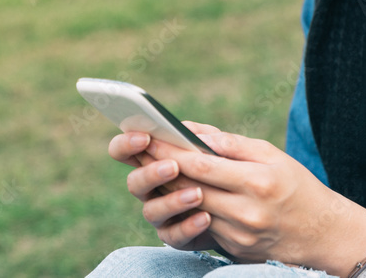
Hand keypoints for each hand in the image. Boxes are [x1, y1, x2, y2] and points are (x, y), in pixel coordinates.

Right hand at [107, 125, 223, 252]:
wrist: (241, 205)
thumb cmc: (225, 167)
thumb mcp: (218, 145)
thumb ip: (204, 134)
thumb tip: (186, 129)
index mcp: (153, 160)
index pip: (124, 151)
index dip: (126, 144)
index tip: (145, 138)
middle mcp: (150, 188)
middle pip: (134, 182)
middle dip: (150, 174)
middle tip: (173, 166)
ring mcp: (161, 214)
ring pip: (151, 211)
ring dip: (172, 201)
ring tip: (197, 194)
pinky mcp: (176, 236)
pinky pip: (174, 235)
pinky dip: (189, 226)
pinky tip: (206, 217)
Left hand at [145, 124, 365, 273]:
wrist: (324, 235)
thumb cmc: (298, 186)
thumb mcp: (273, 155)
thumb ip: (231, 144)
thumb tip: (194, 132)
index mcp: (257, 181)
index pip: (201, 165)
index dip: (170, 150)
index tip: (149, 136)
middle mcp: (246, 211)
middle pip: (189, 188)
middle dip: (161, 166)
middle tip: (139, 148)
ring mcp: (238, 235)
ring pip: (190, 208)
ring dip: (168, 187)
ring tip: (152, 167)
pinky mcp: (234, 249)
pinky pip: (202, 225)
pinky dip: (186, 208)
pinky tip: (174, 192)